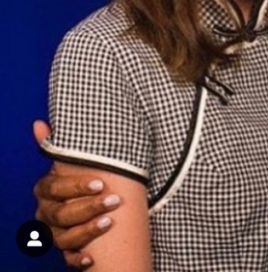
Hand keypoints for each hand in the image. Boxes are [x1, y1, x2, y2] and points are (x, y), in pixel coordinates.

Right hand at [32, 121, 120, 268]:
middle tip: (113, 200)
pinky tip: (90, 257)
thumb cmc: (87, 175)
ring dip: (86, 231)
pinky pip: (67, 257)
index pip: (54, 189)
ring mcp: (54, 233)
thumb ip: (57, 144)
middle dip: (88, 208)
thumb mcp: (74, 160)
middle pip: (60, 214)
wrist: (95, 196)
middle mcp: (46, 213)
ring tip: (109, 222)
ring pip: (63, 237)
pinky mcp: (66, 248)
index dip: (76, 186)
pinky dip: (77, 258)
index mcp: (46, 191)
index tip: (100, 182)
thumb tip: (39, 123)